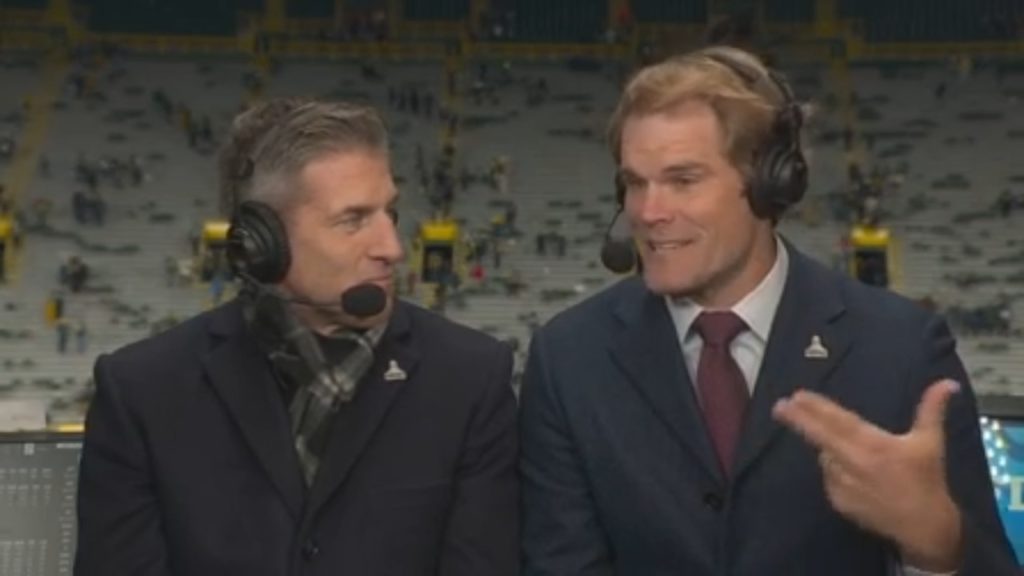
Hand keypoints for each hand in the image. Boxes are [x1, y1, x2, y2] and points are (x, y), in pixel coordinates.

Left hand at [772, 379, 963, 571]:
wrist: (923, 525)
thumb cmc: (926, 479)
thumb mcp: (930, 441)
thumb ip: (932, 409)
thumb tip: (947, 383)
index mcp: (874, 444)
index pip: (838, 421)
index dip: (816, 407)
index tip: (797, 396)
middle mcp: (854, 462)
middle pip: (819, 436)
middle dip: (798, 419)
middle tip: (779, 407)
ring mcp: (843, 483)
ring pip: (825, 457)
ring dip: (830, 450)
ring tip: (856, 457)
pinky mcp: (838, 500)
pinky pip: (829, 477)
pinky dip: (836, 471)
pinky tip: (857, 476)